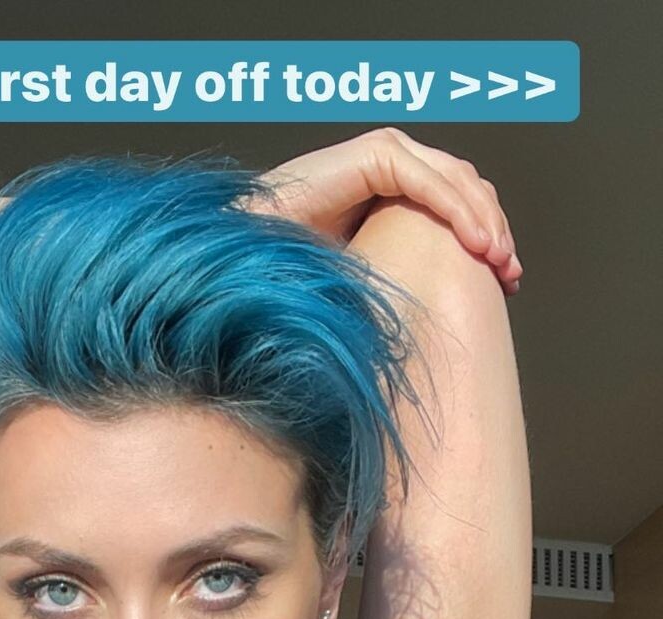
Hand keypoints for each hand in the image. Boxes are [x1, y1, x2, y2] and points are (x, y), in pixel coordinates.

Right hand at [257, 129, 521, 293]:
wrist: (248, 270)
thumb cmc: (295, 285)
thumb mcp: (370, 286)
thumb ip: (406, 279)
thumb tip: (451, 320)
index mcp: (388, 195)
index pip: (455, 204)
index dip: (485, 238)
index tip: (506, 283)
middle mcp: (388, 168)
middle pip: (463, 187)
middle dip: (493, 229)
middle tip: (510, 276)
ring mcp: (380, 157)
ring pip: (453, 179)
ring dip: (483, 220)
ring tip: (500, 262)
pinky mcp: (370, 157)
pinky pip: (427, 181)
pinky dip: (456, 210)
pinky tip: (476, 245)